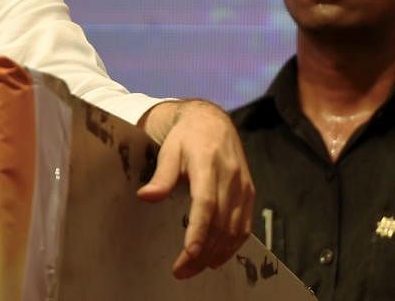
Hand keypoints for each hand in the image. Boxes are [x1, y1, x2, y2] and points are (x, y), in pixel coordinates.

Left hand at [136, 99, 253, 278]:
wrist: (213, 122)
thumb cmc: (185, 137)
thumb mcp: (168, 150)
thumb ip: (161, 176)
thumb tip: (145, 197)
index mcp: (208, 164)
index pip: (206, 203)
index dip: (199, 230)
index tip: (189, 252)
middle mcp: (230, 177)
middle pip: (220, 223)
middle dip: (203, 251)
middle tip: (182, 271)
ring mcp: (243, 187)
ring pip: (234, 228)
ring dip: (217, 253)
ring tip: (195, 268)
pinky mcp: (249, 193)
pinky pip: (244, 225)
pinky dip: (232, 245)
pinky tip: (217, 257)